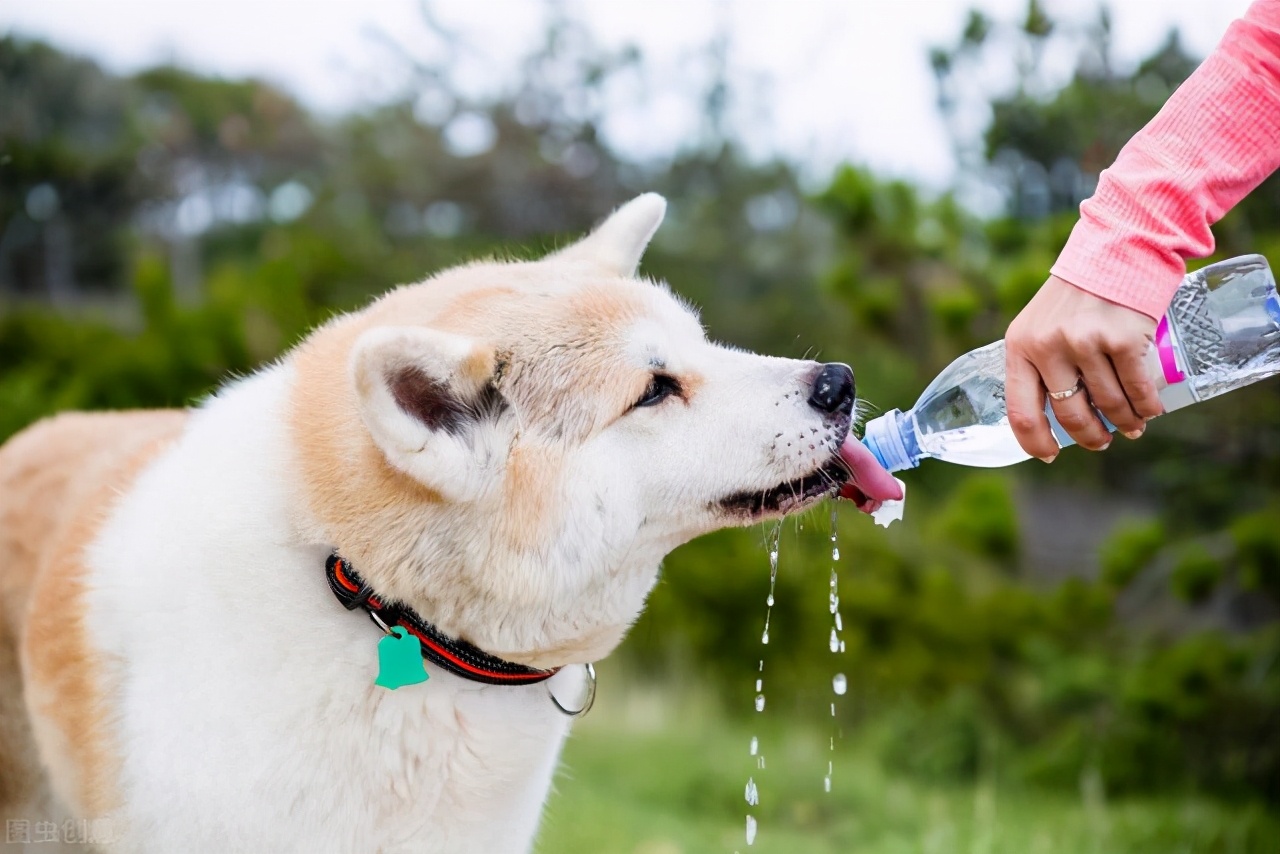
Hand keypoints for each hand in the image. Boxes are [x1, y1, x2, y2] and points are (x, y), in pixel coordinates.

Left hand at [1005, 275, 1162, 460]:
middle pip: (1070, 415)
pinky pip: (1137, 389)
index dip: (1035, 442)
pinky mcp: (1122, 339)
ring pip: (1109, 405)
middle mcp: (1048, 348)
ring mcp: (1085, 344)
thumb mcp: (1039, 324)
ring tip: (1133, 425)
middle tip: (1102, 441)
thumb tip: (1051, 414)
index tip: (1050, 455)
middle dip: (1091, 436)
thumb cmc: (1076, 293)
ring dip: (1125, 422)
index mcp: (1020, 347)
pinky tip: (1150, 410)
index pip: (1021, 411)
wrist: (1116, 248)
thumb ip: (1038, 362)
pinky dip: (1147, 406)